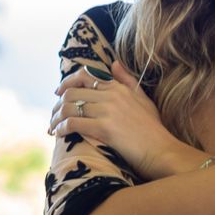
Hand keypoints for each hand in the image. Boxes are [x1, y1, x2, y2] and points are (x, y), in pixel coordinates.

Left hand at [51, 57, 191, 178]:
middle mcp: (112, 95)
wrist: (162, 151)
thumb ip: (127, 80)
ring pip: (70, 107)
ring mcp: (108, 111)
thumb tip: (113, 63)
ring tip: (52, 128)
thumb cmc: (154, 129)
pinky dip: (62, 128)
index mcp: (118, 87)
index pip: (84, 75)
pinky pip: (74, 123)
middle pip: (72, 92)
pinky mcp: (104, 128)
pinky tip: (58, 134)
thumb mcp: (143, 99)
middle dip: (57, 105)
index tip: (58, 93)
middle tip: (52, 117)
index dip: (66, 83)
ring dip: (56, 118)